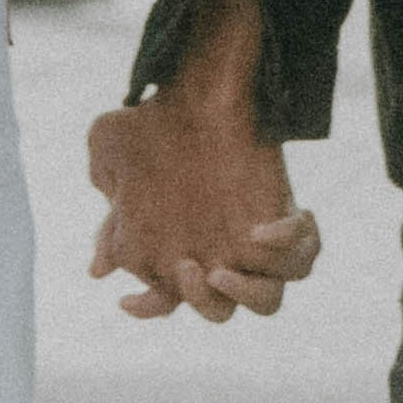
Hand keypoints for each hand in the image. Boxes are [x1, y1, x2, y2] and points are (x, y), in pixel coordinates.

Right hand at [86, 80, 320, 323]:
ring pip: (268, 300)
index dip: (148, 308)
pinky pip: (302, 255)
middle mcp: (216, 257)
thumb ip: (107, 210)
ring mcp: (252, 243)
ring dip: (249, 292)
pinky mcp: (282, 217)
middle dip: (203, 300)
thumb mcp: (112, 152)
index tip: (128, 299)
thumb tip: (100, 269)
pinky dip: (288, 246)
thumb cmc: (152, 124)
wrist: (200, 90)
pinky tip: (265, 226)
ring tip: (227, 266)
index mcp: (174, 255)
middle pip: (219, 311)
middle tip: (188, 265)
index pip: (164, 302)